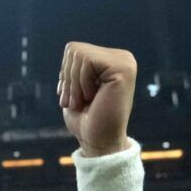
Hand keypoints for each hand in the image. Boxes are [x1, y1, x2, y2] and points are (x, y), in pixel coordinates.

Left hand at [58, 41, 136, 156]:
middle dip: (68, 79)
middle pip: (74, 49)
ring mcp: (125, 61)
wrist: (98, 142)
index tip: (73, 97)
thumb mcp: (75, 88)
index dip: (65, 75)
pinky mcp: (124, 68)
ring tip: (84, 101)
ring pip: (79, 54)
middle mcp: (122, 57)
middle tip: (78, 101)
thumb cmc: (86, 120)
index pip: (73, 50)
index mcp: (111, 60)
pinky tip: (94, 97)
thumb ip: (75, 67)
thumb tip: (71, 48)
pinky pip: (87, 61)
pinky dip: (82, 83)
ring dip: (74, 84)